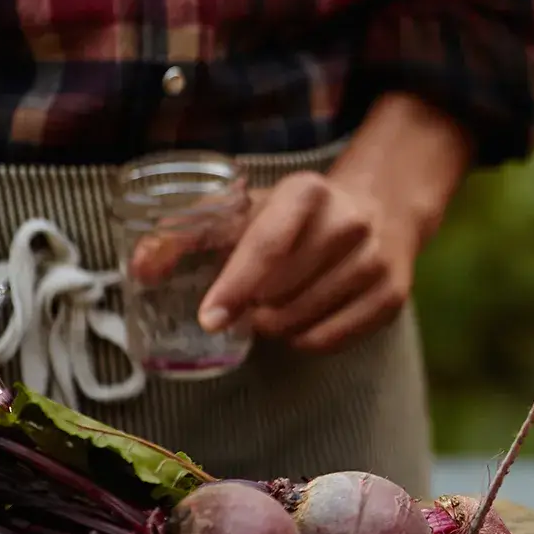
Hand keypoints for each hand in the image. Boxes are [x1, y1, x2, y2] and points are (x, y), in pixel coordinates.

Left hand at [196, 93, 465, 353]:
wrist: (379, 210)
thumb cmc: (296, 218)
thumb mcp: (244, 211)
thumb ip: (185, 234)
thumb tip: (140, 269)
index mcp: (307, 191)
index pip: (268, 244)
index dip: (235, 285)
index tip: (209, 319)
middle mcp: (350, 221)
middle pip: (284, 290)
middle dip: (253, 308)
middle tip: (246, 306)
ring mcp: (377, 259)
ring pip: (306, 318)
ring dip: (276, 326)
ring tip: (271, 312)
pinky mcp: (393, 294)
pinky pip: (334, 338)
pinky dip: (306, 341)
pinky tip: (298, 326)